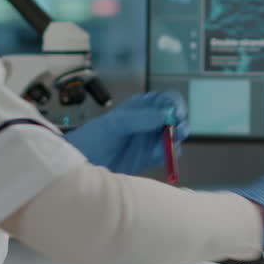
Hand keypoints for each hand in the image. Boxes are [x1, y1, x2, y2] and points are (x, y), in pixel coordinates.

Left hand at [63, 91, 189, 174]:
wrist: (83, 162)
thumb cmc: (94, 137)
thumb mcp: (115, 124)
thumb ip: (139, 118)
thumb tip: (164, 115)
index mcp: (141, 107)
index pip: (166, 100)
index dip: (175, 105)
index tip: (176, 113)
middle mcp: (149, 121)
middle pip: (175, 118)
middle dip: (180, 123)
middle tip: (178, 130)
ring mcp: (150, 139)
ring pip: (174, 137)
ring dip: (176, 140)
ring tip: (169, 144)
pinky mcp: (149, 157)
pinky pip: (167, 154)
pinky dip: (168, 155)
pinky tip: (158, 156)